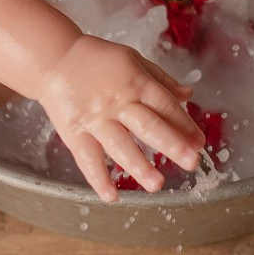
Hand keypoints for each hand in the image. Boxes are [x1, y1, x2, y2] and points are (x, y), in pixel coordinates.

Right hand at [33, 34, 206, 201]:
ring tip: (157, 184)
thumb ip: (161, 80)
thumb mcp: (133, 60)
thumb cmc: (96, 59)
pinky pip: (87, 158)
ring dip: (139, 166)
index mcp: (135, 82)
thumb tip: (188, 95)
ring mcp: (95, 119)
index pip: (165, 105)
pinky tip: (111, 195)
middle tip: (190, 162)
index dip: (184, 124)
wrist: (53, 59)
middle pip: (147, 125)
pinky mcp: (75, 132)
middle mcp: (117, 102)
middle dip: (171, 144)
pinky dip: (98, 178)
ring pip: (119, 145)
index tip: (199, 143)